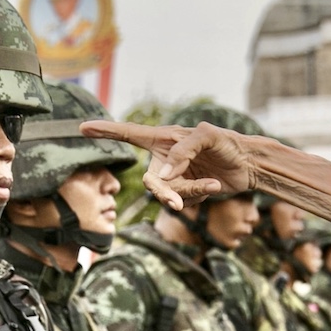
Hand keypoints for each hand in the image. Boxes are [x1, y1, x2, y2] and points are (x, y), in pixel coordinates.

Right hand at [80, 119, 255, 210]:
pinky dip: (199, 197)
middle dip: (165, 193)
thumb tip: (164, 176)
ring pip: (167, 195)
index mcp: (163, 138)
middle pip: (150, 182)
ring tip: (213, 184)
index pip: (129, 134)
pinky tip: (214, 187)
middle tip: (176, 203)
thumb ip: (183, 152)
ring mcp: (173, 176)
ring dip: (190, 194)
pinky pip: (182, 202)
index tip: (82, 127)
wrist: (247, 164)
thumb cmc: (228, 143)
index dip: (106, 131)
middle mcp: (164, 158)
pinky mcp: (184, 191)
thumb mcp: (208, 137)